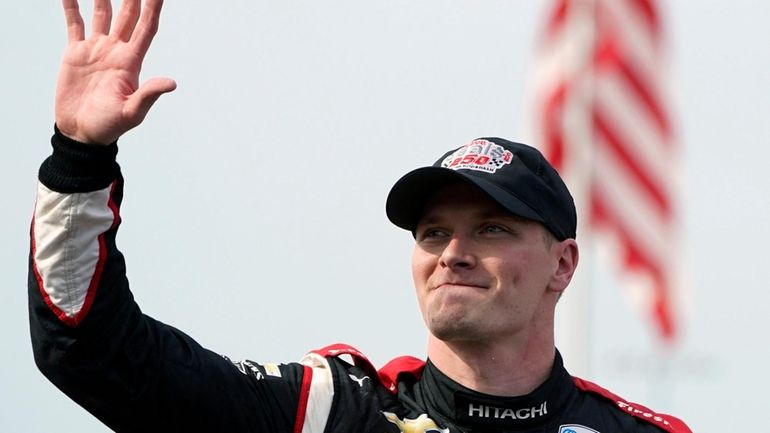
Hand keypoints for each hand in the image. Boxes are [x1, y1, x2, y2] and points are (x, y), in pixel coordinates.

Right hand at [55, 0, 175, 143]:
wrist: (81, 133)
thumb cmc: (109, 126)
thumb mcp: (133, 112)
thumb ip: (149, 94)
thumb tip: (172, 83)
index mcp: (132, 62)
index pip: (147, 28)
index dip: (153, 8)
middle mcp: (116, 51)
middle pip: (128, 15)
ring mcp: (96, 49)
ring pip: (102, 13)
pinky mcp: (76, 52)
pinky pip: (74, 23)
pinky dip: (72, 6)